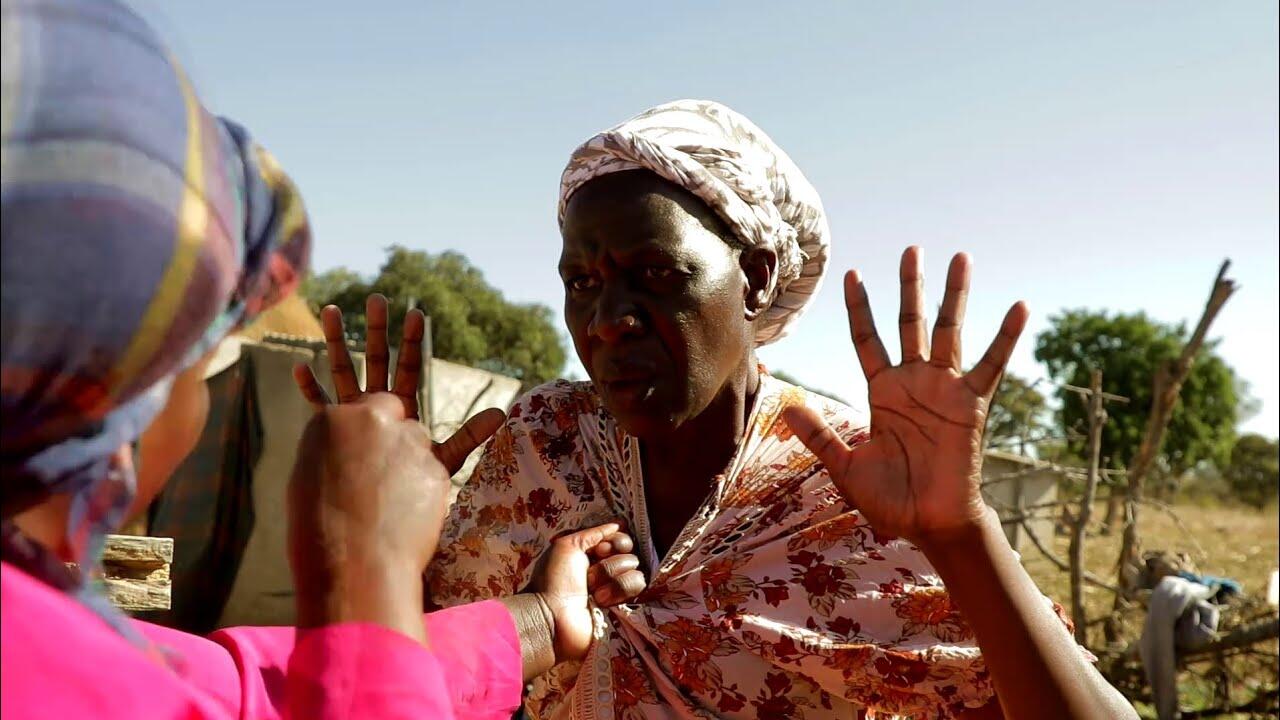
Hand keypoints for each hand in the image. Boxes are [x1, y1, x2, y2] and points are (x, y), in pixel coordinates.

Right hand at [287, 392, 452, 641]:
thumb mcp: (310, 477)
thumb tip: (349, 450)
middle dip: (393, 440)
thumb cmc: (318, 528)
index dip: (368, 431)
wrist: (354, 564)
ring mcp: (411, 443)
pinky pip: (433, 471)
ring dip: (410, 463)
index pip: (364, 408)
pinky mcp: (438, 468)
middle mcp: (377, 420)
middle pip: (396, 419)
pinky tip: (406, 517)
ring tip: (390, 504)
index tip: (364, 453)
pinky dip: (423, 490)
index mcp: (335, 417)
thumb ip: (336, 451)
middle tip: (380, 478)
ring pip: (418, 443)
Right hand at [293, 294, 503, 474]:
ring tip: (332, 310)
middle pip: (378, 361)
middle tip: (378, 298)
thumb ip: (469, 436)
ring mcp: (354, 417)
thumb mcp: (445, 460)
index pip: (411, 367)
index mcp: (404, 408)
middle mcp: (378, 407)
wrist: (380, 524)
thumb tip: (502, 414)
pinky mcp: (332, 433)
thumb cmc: (414, 493)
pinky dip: (311, 389)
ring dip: (338, 343)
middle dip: (378, 330)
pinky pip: (320, 406)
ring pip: (345, 373)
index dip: (415, 342)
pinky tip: (300, 367)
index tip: (418, 314)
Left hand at [534, 522, 645, 662]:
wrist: (552, 616)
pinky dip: (618, 590)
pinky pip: (638, 585)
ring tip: (594, 592)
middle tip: (589, 575)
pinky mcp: (626, 606)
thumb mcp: (567, 545)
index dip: (614, 542)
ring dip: (611, 578)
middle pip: (630, 553)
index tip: (598, 551)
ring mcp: (617, 589)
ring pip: (635, 569)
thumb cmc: (554, 580)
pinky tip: (601, 601)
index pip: (621, 539)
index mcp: (593, 555)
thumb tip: (620, 523)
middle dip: (608, 563)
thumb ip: (594, 533)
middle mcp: (608, 570)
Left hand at [784, 247, 1026, 546]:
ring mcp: (944, 389)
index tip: (852, 275)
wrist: (929, 525)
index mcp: (882, 393)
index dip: (859, 309)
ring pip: (948, 332)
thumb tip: (784, 407)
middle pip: (909, 323)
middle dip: (910, 287)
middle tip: (911, 249)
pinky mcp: (972, 404)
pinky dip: (1005, 337)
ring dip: (954, 295)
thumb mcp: (846, 466)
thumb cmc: (890, 500)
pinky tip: (1017, 306)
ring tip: (960, 257)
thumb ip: (820, 436)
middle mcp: (913, 383)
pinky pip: (991, 365)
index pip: (867, 339)